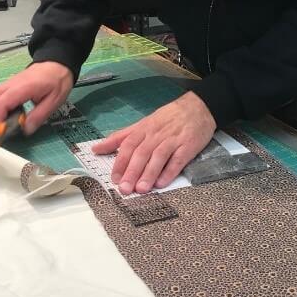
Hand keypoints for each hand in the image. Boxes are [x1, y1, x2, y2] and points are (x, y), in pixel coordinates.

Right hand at [0, 61, 73, 133]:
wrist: (56, 63)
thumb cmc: (56, 80)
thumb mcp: (54, 100)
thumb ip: (39, 116)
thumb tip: (26, 130)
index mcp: (22, 88)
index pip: (0, 104)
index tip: (3, 133)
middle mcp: (8, 85)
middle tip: (1, 129)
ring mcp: (5, 85)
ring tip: (4, 124)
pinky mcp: (5, 87)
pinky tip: (7, 115)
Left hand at [92, 91, 215, 194]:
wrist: (199, 107)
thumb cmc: (169, 118)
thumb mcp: (144, 123)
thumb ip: (121, 137)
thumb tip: (97, 148)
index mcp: (145, 128)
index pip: (129, 145)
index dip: (121, 162)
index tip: (114, 178)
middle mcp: (157, 134)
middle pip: (142, 153)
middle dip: (132, 171)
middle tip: (125, 188)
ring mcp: (174, 140)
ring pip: (158, 156)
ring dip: (149, 173)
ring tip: (141, 189)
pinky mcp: (188, 146)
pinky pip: (178, 160)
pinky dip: (170, 171)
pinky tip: (162, 183)